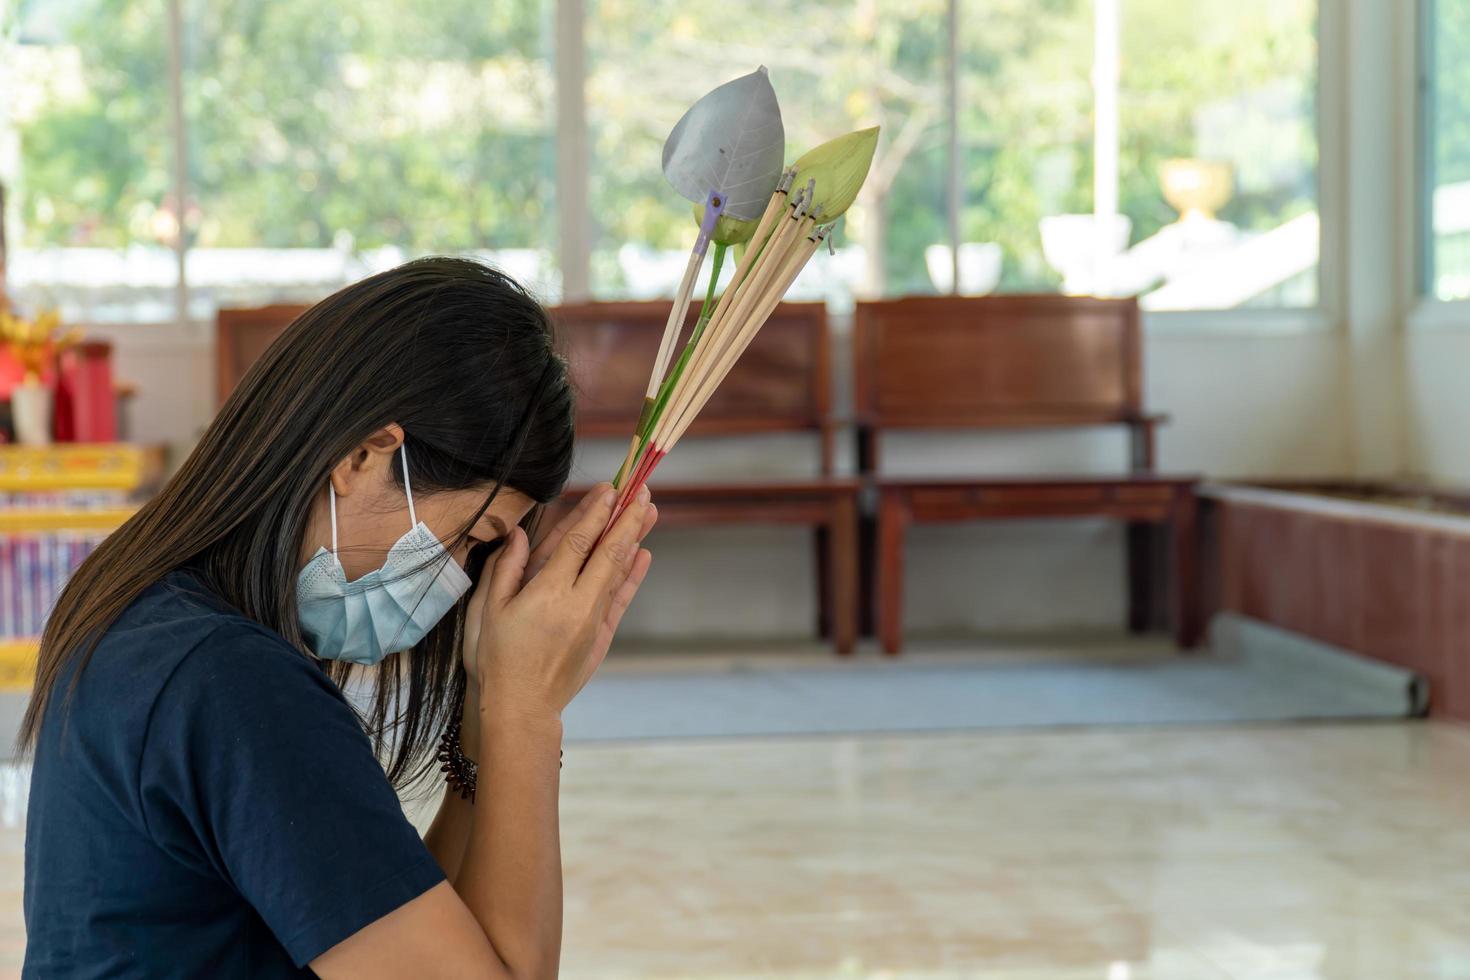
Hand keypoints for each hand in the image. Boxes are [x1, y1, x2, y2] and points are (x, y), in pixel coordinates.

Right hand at [466, 484, 654, 720]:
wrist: (520, 708)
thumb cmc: (496, 659)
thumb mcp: (487, 611)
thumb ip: (505, 569)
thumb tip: (518, 533)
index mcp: (547, 592)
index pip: (578, 542)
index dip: (595, 513)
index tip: (610, 489)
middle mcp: (577, 602)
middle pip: (608, 550)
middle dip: (626, 517)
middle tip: (640, 489)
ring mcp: (593, 620)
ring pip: (618, 570)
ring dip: (634, 538)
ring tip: (650, 511)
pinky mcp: (601, 637)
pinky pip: (621, 599)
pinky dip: (633, 576)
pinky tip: (644, 555)